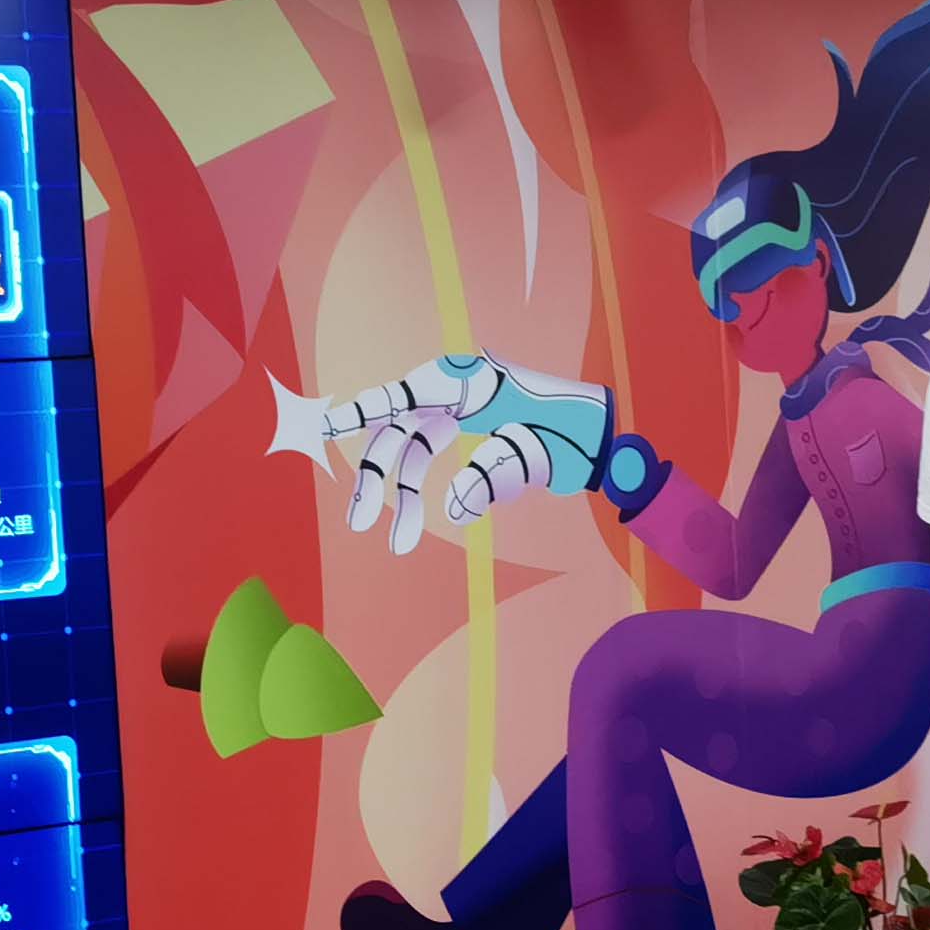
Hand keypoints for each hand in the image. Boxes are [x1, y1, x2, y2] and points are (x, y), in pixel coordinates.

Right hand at [322, 354, 611, 552]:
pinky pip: (439, 464)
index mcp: (470, 384)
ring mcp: (460, 413)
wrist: (603, 437)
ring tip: (397, 546)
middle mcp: (457, 393)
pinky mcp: (467, 433)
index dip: (363, 412)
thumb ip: (495, 477)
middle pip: (400, 435)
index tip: (325, 428)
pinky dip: (439, 494)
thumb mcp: (539, 457)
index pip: (404, 396)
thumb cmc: (574, 434)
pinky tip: (454, 513)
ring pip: (413, 454)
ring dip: (403, 499)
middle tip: (360, 525)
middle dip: (379, 481)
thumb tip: (454, 510)